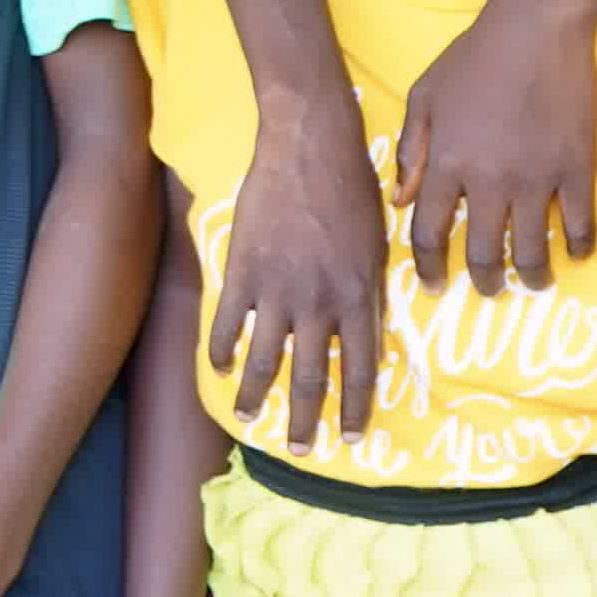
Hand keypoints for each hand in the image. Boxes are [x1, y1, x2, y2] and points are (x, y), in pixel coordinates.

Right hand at [209, 121, 386, 453]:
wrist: (308, 146)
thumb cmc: (353, 188)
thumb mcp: (379, 244)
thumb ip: (371, 290)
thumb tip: (372, 327)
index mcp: (358, 296)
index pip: (360, 367)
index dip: (355, 406)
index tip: (349, 436)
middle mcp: (319, 302)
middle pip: (312, 375)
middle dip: (307, 418)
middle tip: (301, 450)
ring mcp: (277, 289)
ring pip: (265, 358)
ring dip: (256, 395)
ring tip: (249, 420)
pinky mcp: (242, 270)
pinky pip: (228, 321)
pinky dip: (221, 348)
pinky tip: (218, 368)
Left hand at [395, 0, 596, 293]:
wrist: (537, 28)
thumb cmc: (474, 57)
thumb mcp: (425, 96)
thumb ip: (412, 151)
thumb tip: (399, 201)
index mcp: (447, 163)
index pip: (427, 233)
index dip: (428, 268)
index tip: (433, 286)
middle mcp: (488, 180)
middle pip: (482, 253)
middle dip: (484, 281)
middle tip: (489, 289)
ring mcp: (536, 177)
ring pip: (531, 249)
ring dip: (531, 275)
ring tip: (533, 283)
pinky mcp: (577, 168)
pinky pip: (580, 223)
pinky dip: (580, 246)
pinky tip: (577, 254)